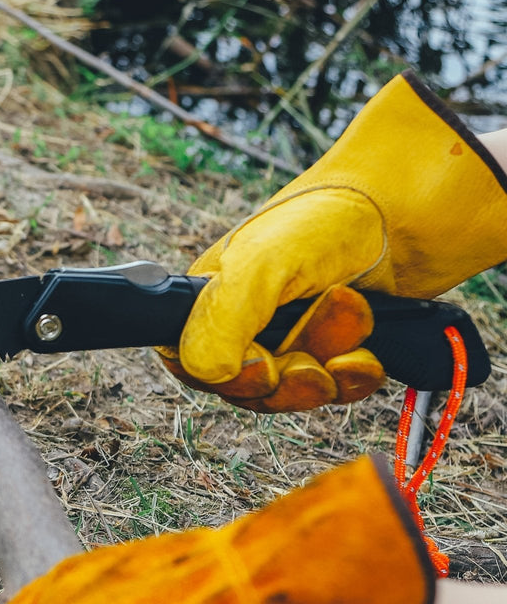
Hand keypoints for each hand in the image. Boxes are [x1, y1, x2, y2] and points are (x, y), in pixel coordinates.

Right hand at [159, 72, 506, 412]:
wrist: (412, 208)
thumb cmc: (328, 219)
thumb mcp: (260, 265)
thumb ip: (221, 321)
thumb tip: (207, 373)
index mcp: (210, 300)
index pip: (191, 364)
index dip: (226, 377)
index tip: (263, 365)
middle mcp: (245, 324)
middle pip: (245, 390)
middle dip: (287, 375)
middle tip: (311, 353)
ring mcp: (291, 340)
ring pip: (291, 395)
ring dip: (325, 369)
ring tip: (347, 319)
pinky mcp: (334, 353)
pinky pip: (333, 392)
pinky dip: (352, 378)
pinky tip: (364, 354)